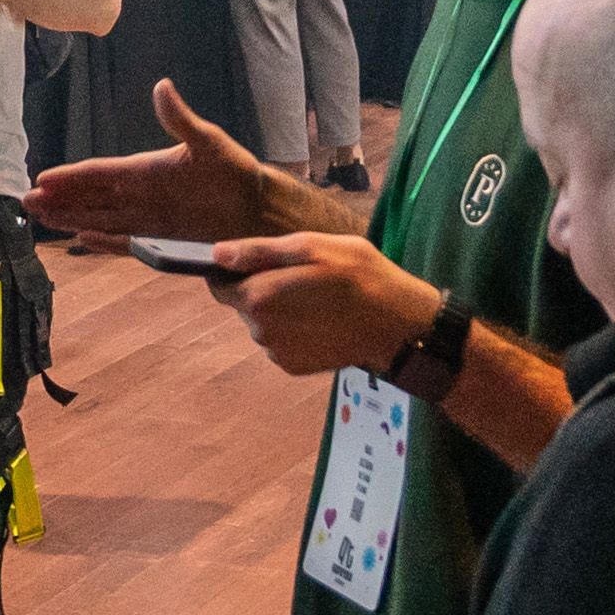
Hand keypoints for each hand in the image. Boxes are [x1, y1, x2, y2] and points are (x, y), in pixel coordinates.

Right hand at [32, 82, 321, 250]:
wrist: (258, 209)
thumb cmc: (236, 172)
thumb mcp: (209, 142)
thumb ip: (180, 120)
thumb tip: (162, 87)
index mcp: (146, 170)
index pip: (100, 173)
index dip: (71, 177)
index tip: (43, 179)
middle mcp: (141, 194)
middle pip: (91, 198)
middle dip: (60, 200)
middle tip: (28, 202)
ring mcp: (149, 219)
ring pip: (100, 219)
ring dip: (72, 219)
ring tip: (42, 219)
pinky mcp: (161, 240)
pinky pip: (123, 242)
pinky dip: (102, 242)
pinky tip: (81, 241)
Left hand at [203, 232, 438, 379]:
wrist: (396, 324)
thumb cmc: (358, 275)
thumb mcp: (311, 246)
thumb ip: (259, 252)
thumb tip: (217, 254)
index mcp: (258, 296)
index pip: (220, 284)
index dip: (235, 271)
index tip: (263, 264)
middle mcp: (259, 330)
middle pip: (244, 304)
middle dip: (263, 289)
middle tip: (304, 277)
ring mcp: (276, 352)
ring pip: (263, 324)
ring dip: (280, 311)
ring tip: (317, 299)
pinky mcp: (293, 367)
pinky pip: (280, 343)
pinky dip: (294, 331)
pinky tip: (321, 321)